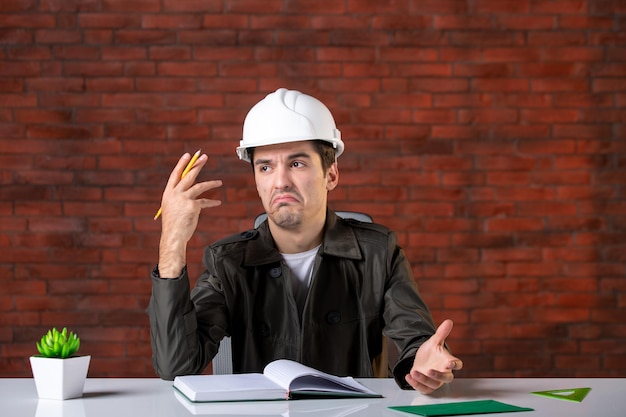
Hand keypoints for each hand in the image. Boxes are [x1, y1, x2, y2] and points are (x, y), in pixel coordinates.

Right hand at [158, 152, 221, 276]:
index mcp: (168, 193)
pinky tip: (217, 203)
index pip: (175, 175)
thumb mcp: (172, 208)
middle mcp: (175, 194)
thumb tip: (191, 189)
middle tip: (204, 157)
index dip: (182, 164)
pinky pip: (205, 202)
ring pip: (200, 186)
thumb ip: (179, 197)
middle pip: (188, 175)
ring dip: (211, 184)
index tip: (188, 156)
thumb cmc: (173, 224)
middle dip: (197, 165)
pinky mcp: (193, 206)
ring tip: (219, 182)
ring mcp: (184, 199)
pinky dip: (212, 203)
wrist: (173, 236)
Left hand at [405, 319, 462, 393]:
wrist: (421, 361)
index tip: (451, 363)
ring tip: (414, 371)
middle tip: (430, 371)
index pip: (457, 365)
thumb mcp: (433, 341)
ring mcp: (435, 381)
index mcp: (448, 362)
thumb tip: (449, 321)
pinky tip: (409, 377)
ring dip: (424, 379)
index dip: (455, 364)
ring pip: (433, 384)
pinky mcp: (426, 386)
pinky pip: (423, 389)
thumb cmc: (431, 353)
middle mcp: (443, 373)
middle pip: (447, 378)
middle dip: (439, 376)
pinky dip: (416, 384)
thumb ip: (441, 333)